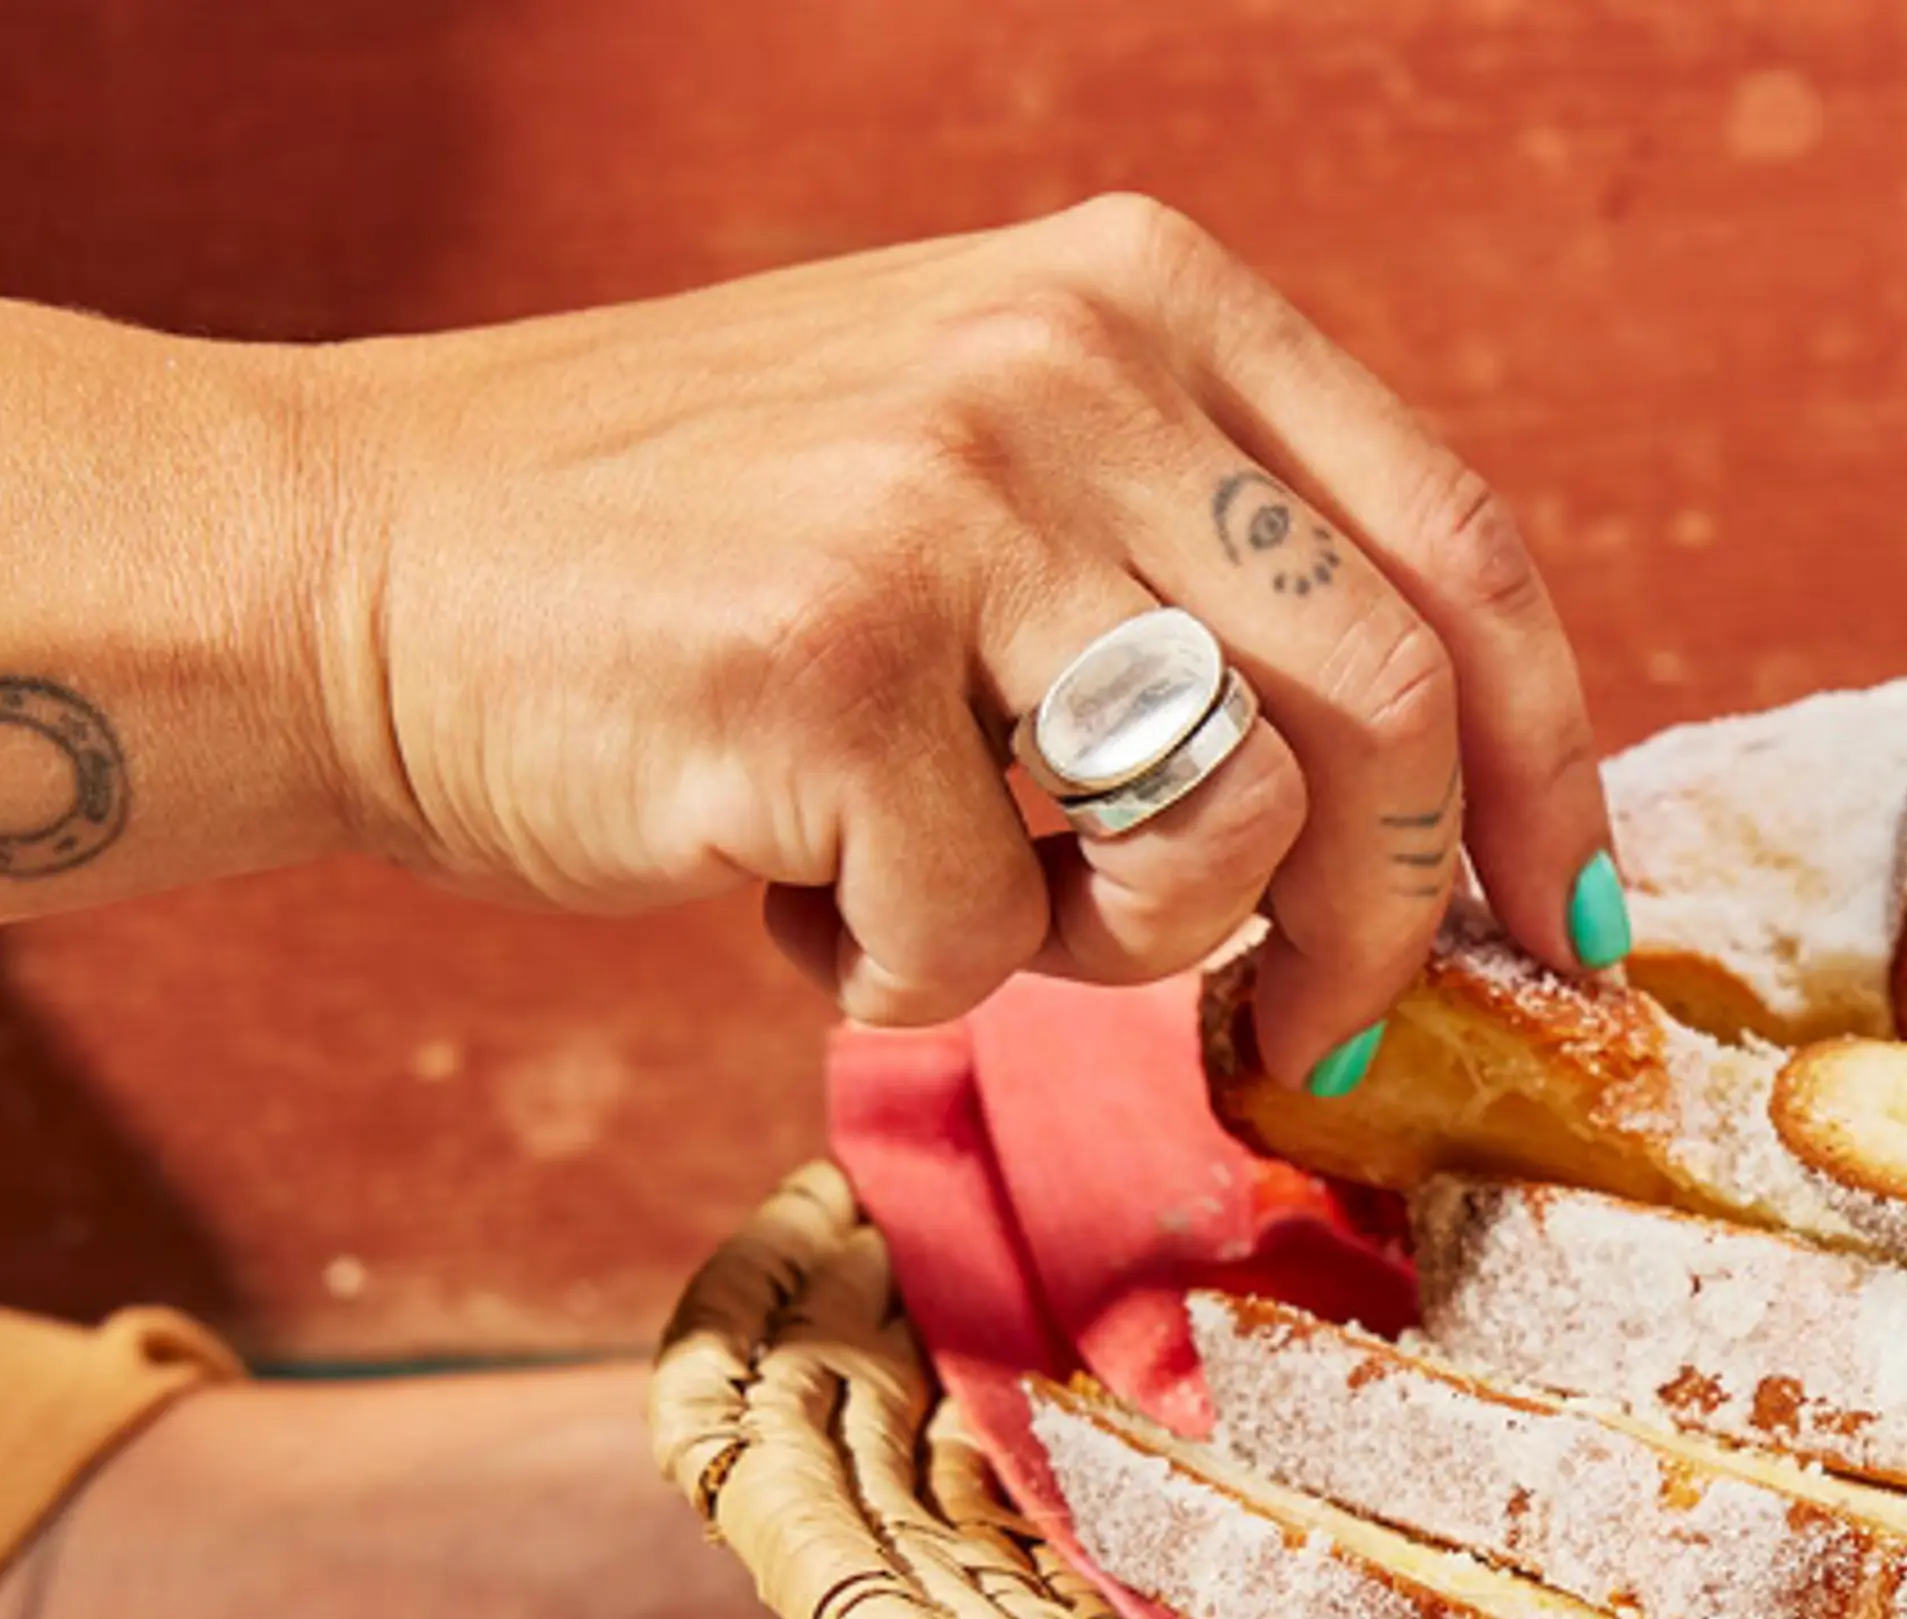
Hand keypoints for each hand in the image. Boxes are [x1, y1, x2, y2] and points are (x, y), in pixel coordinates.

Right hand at [303, 196, 1614, 1073]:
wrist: (344, 567)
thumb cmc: (702, 575)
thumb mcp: (996, 472)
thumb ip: (1209, 575)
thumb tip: (1445, 822)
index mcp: (1149, 297)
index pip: (1459, 551)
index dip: (1543, 768)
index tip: (1561, 921)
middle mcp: (1072, 361)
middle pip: (1383, 706)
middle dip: (1382, 921)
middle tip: (1322, 1034)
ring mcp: (949, 501)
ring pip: (1215, 830)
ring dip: (1111, 943)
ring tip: (959, 887)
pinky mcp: (827, 663)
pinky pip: (983, 930)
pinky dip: (904, 968)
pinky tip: (788, 878)